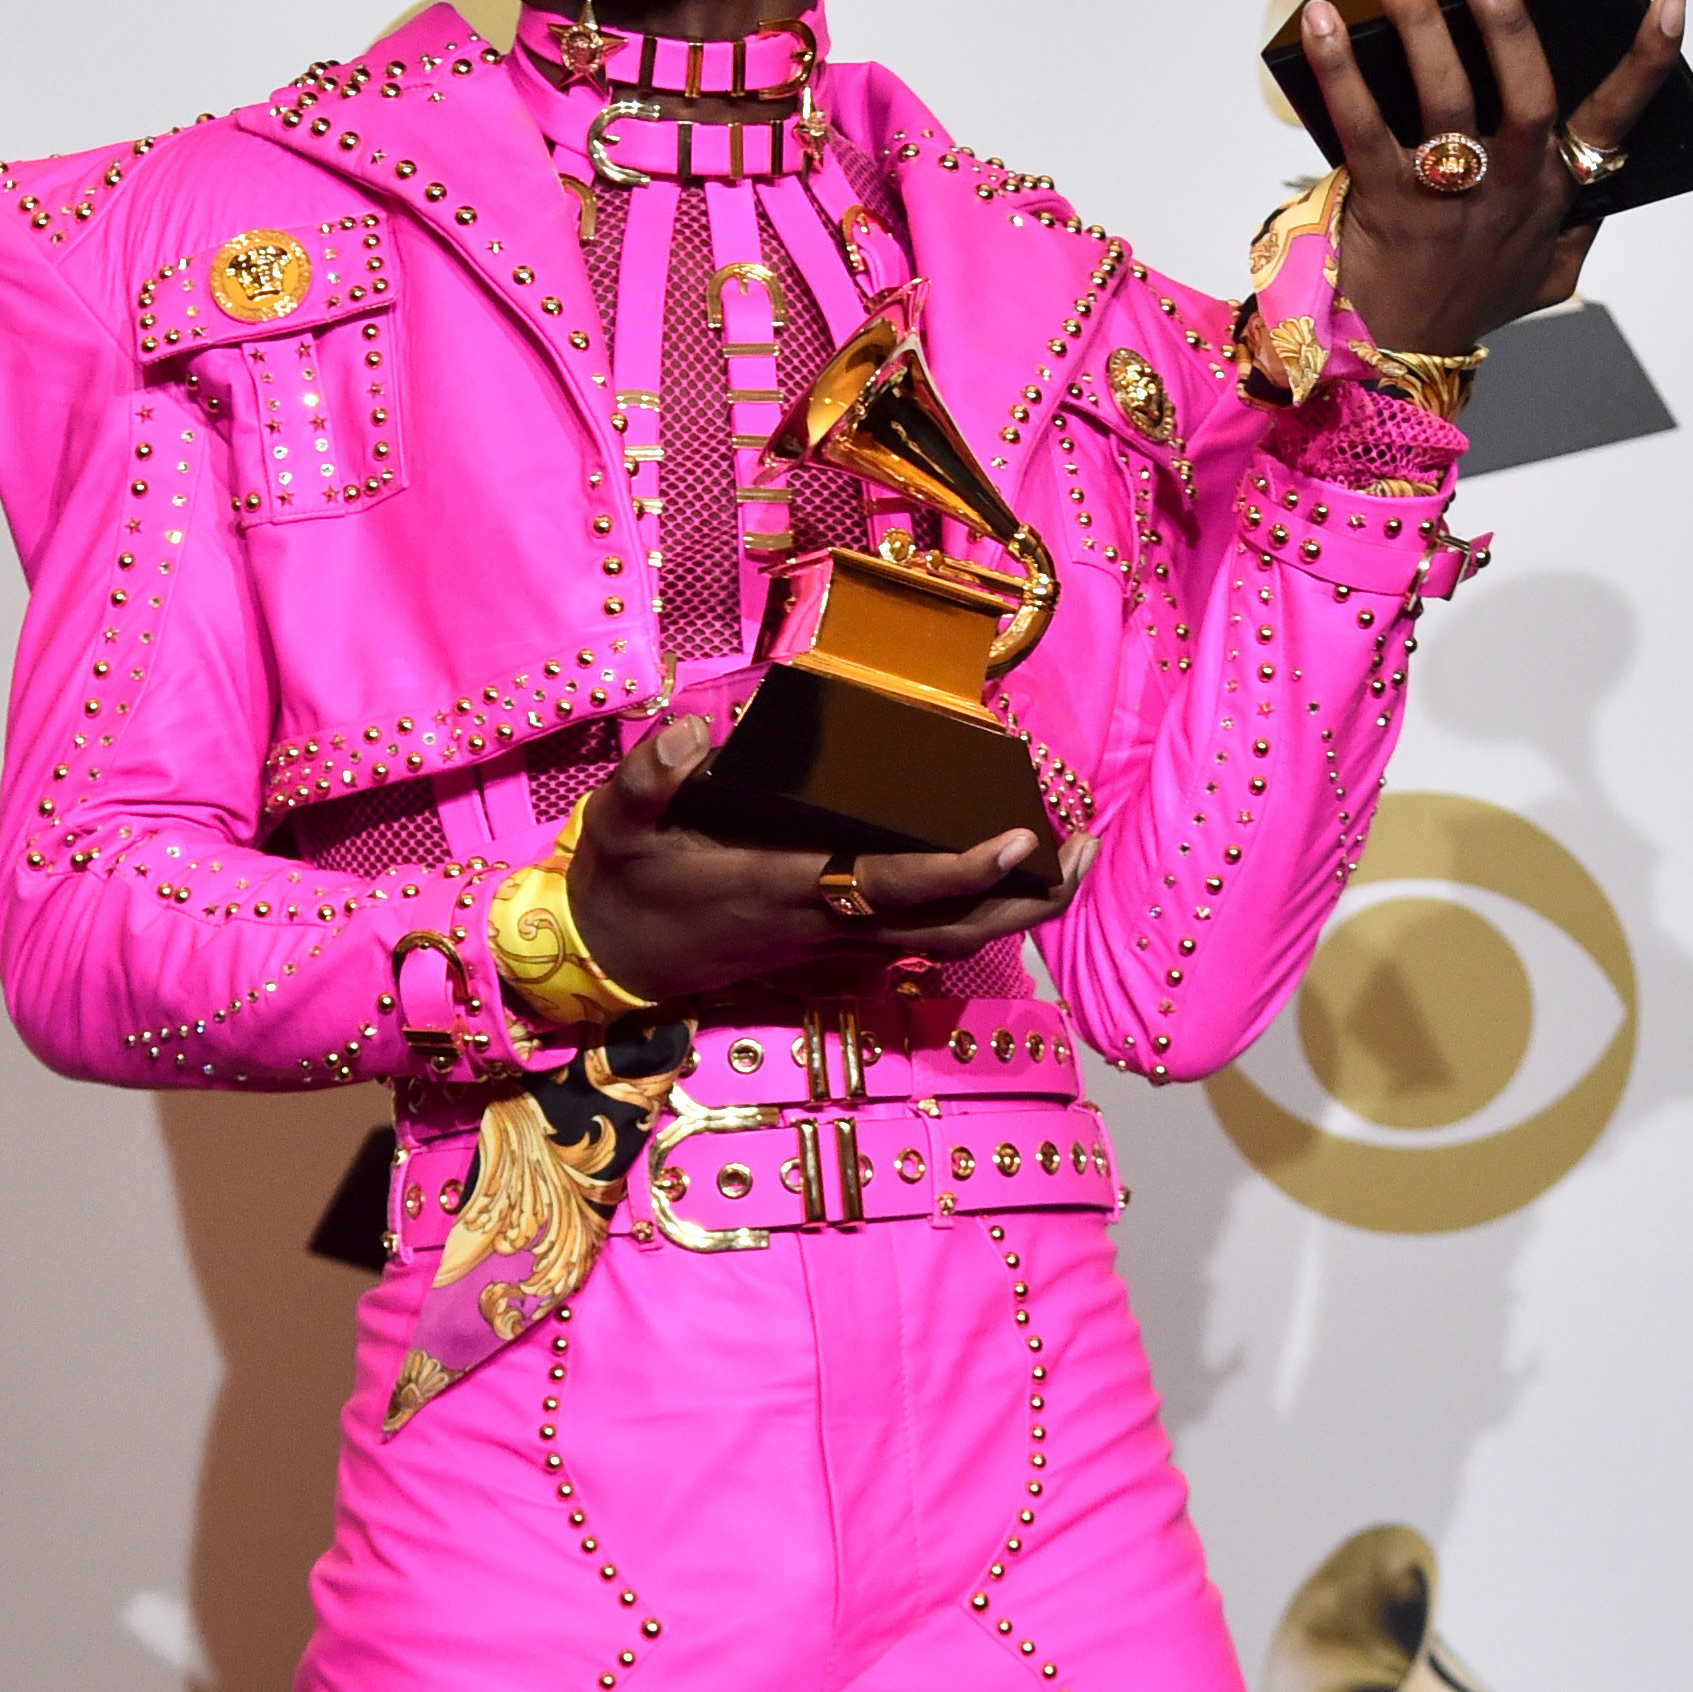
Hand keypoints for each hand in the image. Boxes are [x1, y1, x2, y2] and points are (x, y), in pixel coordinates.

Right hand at [566, 715, 1096, 1003]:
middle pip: (950, 929)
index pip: (890, 885)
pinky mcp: (831, 946)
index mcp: (785, 887)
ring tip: (1069, 860)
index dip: (960, 870)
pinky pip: (922, 936)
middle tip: (1084, 849)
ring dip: (1014, 909)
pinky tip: (1005, 879)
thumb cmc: (621, 885)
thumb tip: (694, 729)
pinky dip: (976, 910)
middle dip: (1024, 898)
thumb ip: (651, 776)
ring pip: (946, 940)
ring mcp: (833, 942)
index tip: (1020, 840)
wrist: (607, 962)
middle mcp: (824, 924)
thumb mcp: (618, 824)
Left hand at [1300, 0, 1686, 362]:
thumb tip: (1606, 178)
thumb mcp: (1547, 276)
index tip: (1669, 2)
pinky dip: (1340, 70)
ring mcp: (1447, 196)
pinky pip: (1363, 124)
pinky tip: (1323, 23)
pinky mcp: (1384, 201)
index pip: (1614, 122)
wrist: (1400, 358)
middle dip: (1508, 21)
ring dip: (1421, 29)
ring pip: (1445, 99)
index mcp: (1552, 193)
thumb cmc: (1473, 303)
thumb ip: (1578, 225)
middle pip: (1524, 92)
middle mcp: (1508, 188)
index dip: (1648, 63)